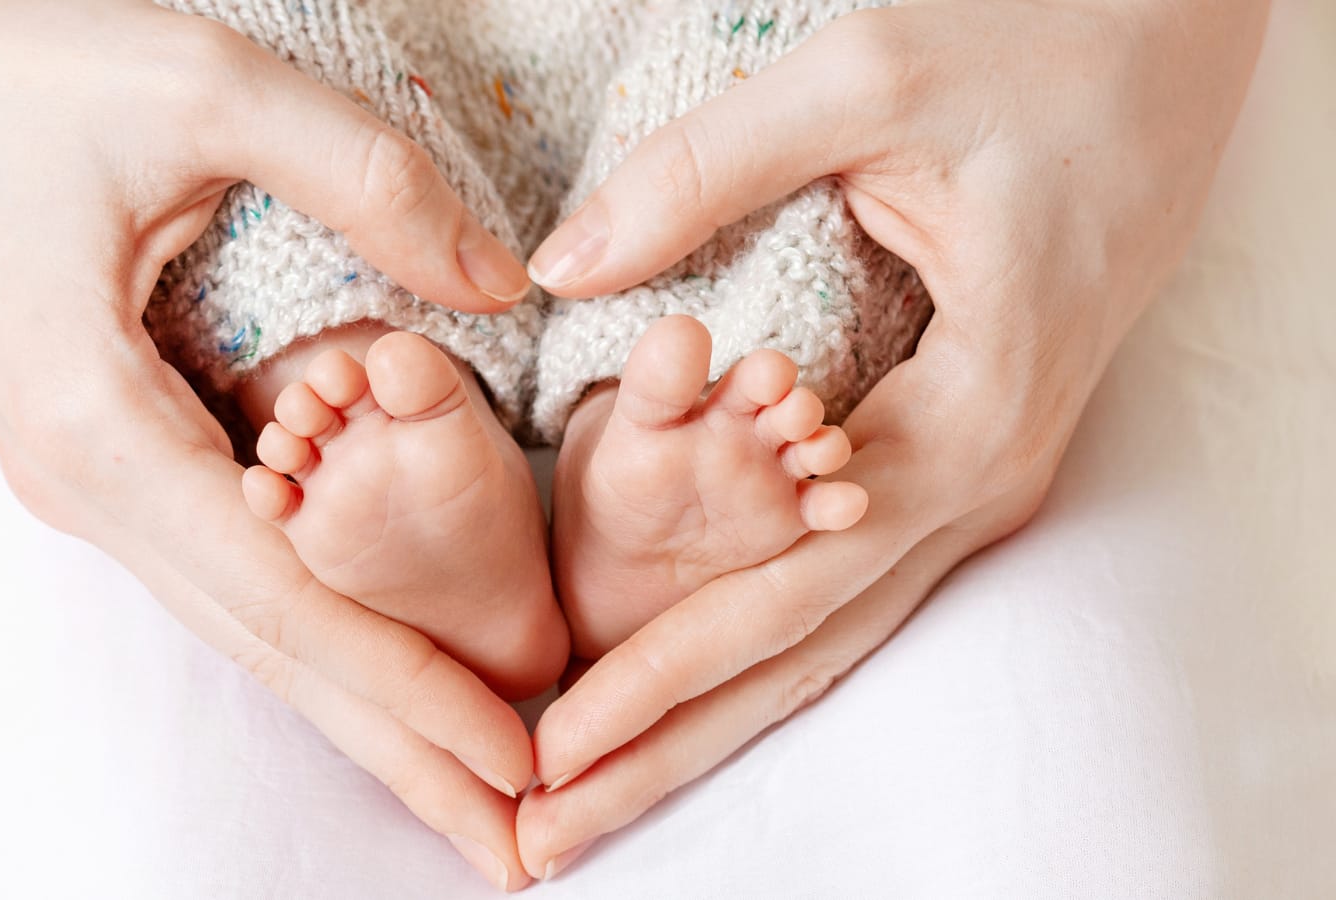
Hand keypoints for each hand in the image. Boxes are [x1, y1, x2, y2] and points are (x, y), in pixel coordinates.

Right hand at [0, 0, 534, 887]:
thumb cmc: (11, 61)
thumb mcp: (200, 86)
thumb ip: (365, 183)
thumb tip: (502, 286)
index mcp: (93, 424)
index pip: (280, 598)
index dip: (404, 690)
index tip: (517, 766)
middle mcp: (87, 481)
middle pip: (268, 648)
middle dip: (398, 751)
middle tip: (521, 850)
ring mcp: (91, 473)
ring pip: (249, 616)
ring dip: (364, 702)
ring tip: (472, 783)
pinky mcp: (109, 444)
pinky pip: (229, 559)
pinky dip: (317, 625)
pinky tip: (380, 664)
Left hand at [516, 0, 1268, 877]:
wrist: (1181, 26)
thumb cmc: (1052, 39)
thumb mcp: (869, 77)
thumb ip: (702, 176)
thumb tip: (561, 265)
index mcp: (968, 418)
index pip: (784, 593)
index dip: (658, 677)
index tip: (546, 750)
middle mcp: (979, 478)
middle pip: (803, 654)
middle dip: (671, 751)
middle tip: (543, 840)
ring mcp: (977, 473)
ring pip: (828, 632)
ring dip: (707, 718)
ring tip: (593, 797)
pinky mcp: (958, 444)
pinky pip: (849, 575)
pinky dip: (758, 641)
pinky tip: (689, 684)